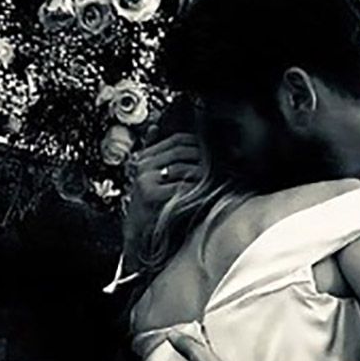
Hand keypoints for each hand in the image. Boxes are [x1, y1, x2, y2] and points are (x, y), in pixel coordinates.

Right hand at [123, 128, 203, 263]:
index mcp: (145, 157)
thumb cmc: (150, 205)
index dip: (197, 143)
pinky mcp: (152, 194)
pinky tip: (205, 191)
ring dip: (203, 172)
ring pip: (184, 167)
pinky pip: (181, 185)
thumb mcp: (149, 175)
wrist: (139, 232)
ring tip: (216, 176)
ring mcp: (147, 179)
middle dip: (203, 157)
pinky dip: (195, 187)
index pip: (177, 140)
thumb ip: (152, 152)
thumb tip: (156, 128)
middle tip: (220, 163)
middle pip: (182, 151)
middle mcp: (144, 165)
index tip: (213, 150)